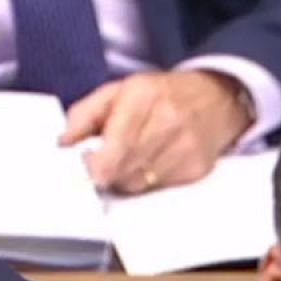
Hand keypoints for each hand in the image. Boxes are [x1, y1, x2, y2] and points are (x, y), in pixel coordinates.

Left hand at [60, 70, 253, 193]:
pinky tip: (151, 163)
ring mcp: (186, 147)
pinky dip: (147, 181)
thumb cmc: (160, 95)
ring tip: (129, 158)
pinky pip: (157, 189)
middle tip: (103, 161)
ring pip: (137, 184)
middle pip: (122, 170)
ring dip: (125, 178)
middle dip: (106, 171)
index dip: (93, 165)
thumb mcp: (117, 91)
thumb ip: (83, 115)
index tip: (85, 164)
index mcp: (143, 96)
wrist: (217, 97)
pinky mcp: (197, 169)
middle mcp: (168, 121)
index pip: (114, 146)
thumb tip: (63, 142)